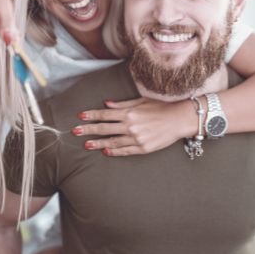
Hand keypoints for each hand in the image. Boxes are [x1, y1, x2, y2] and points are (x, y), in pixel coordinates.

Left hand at [73, 97, 195, 155]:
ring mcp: (136, 138)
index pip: (105, 114)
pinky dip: (114, 151)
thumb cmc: (161, 108)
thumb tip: (106, 104)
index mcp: (129, 112)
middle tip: (75, 132)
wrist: (179, 119)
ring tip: (87, 144)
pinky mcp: (143, 148)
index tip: (80, 117)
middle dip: (88, 130)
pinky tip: (106, 151)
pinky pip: (125, 150)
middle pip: (104, 128)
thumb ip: (123, 104)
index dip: (91, 115)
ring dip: (98, 143)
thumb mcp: (141, 101)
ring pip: (112, 141)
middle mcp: (130, 125)